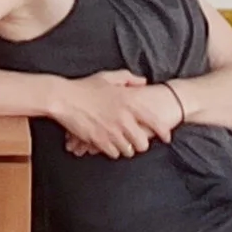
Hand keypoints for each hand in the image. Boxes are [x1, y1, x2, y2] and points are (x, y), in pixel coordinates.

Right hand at [54, 72, 182, 157]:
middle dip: (141, 144)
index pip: (154, 120)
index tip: (166, 137)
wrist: (64, 98)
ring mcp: (111, 131)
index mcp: (128, 101)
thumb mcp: (109, 77)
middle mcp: (123, 118)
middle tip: (137, 141)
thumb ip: (129, 78)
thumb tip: (143, 82)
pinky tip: (109, 143)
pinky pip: (113, 153)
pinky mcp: (99, 140)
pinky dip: (112, 150)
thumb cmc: (86, 87)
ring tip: (121, 141)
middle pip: (142, 143)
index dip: (163, 131)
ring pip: (128, 150)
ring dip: (126, 148)